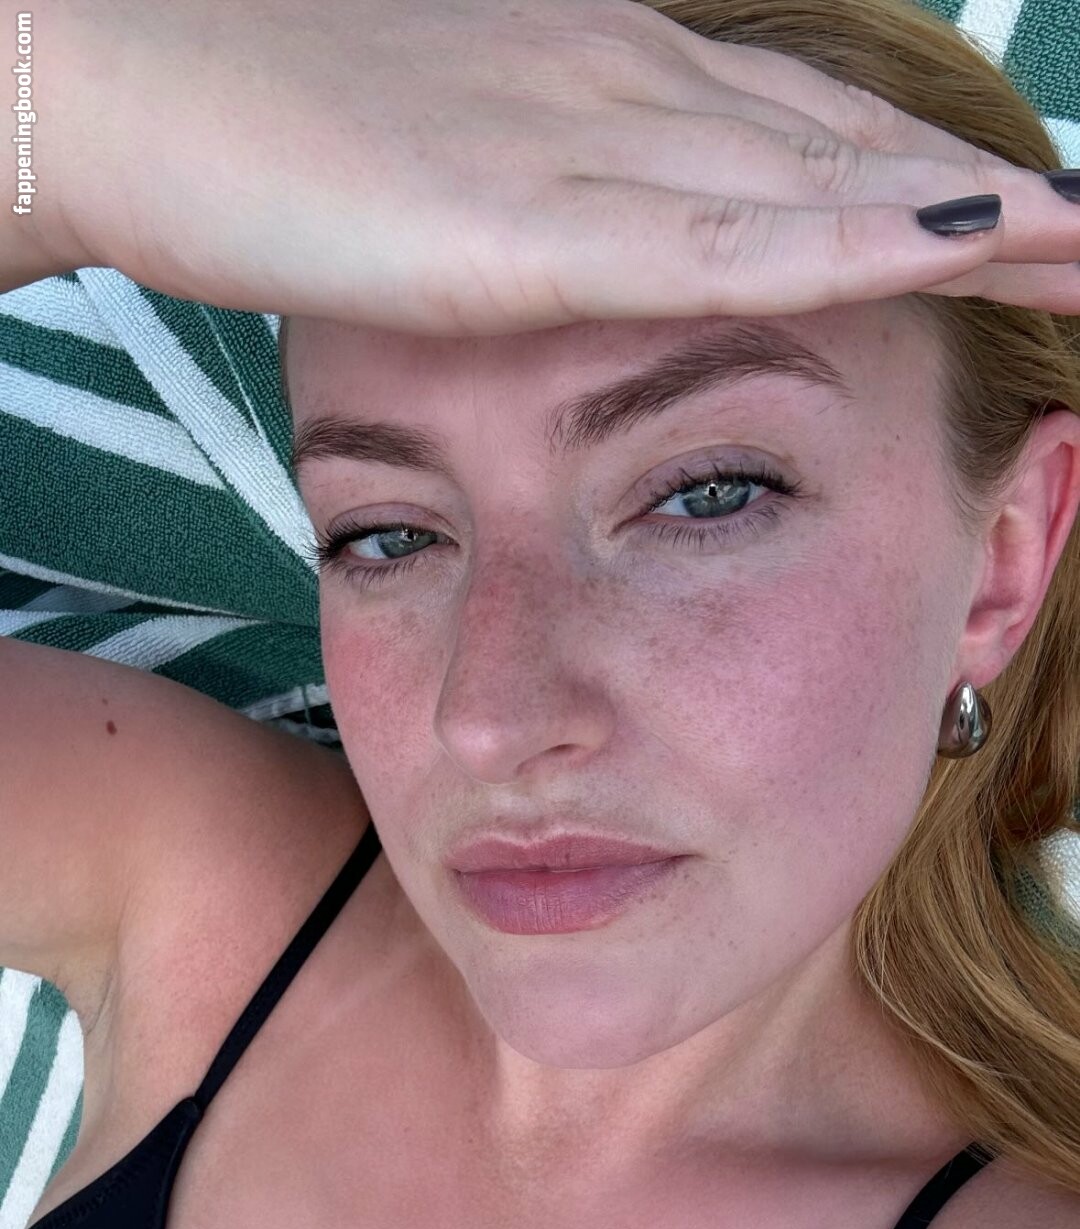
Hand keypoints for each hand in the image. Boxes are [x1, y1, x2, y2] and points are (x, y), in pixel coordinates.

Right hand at [37, 0, 1079, 332]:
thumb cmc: (266, 133)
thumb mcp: (443, 165)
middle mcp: (635, 85)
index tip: (1038, 224)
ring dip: (987, 212)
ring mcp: (598, 139)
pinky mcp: (542, 218)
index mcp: (612, 77)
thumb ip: (541, 208)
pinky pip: (741, 230)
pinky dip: (868, 235)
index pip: (818, 128)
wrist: (132, 78)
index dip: (935, 178)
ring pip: (839, 173)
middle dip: (999, 197)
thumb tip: (591, 256)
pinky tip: (976, 240)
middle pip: (864, 140)